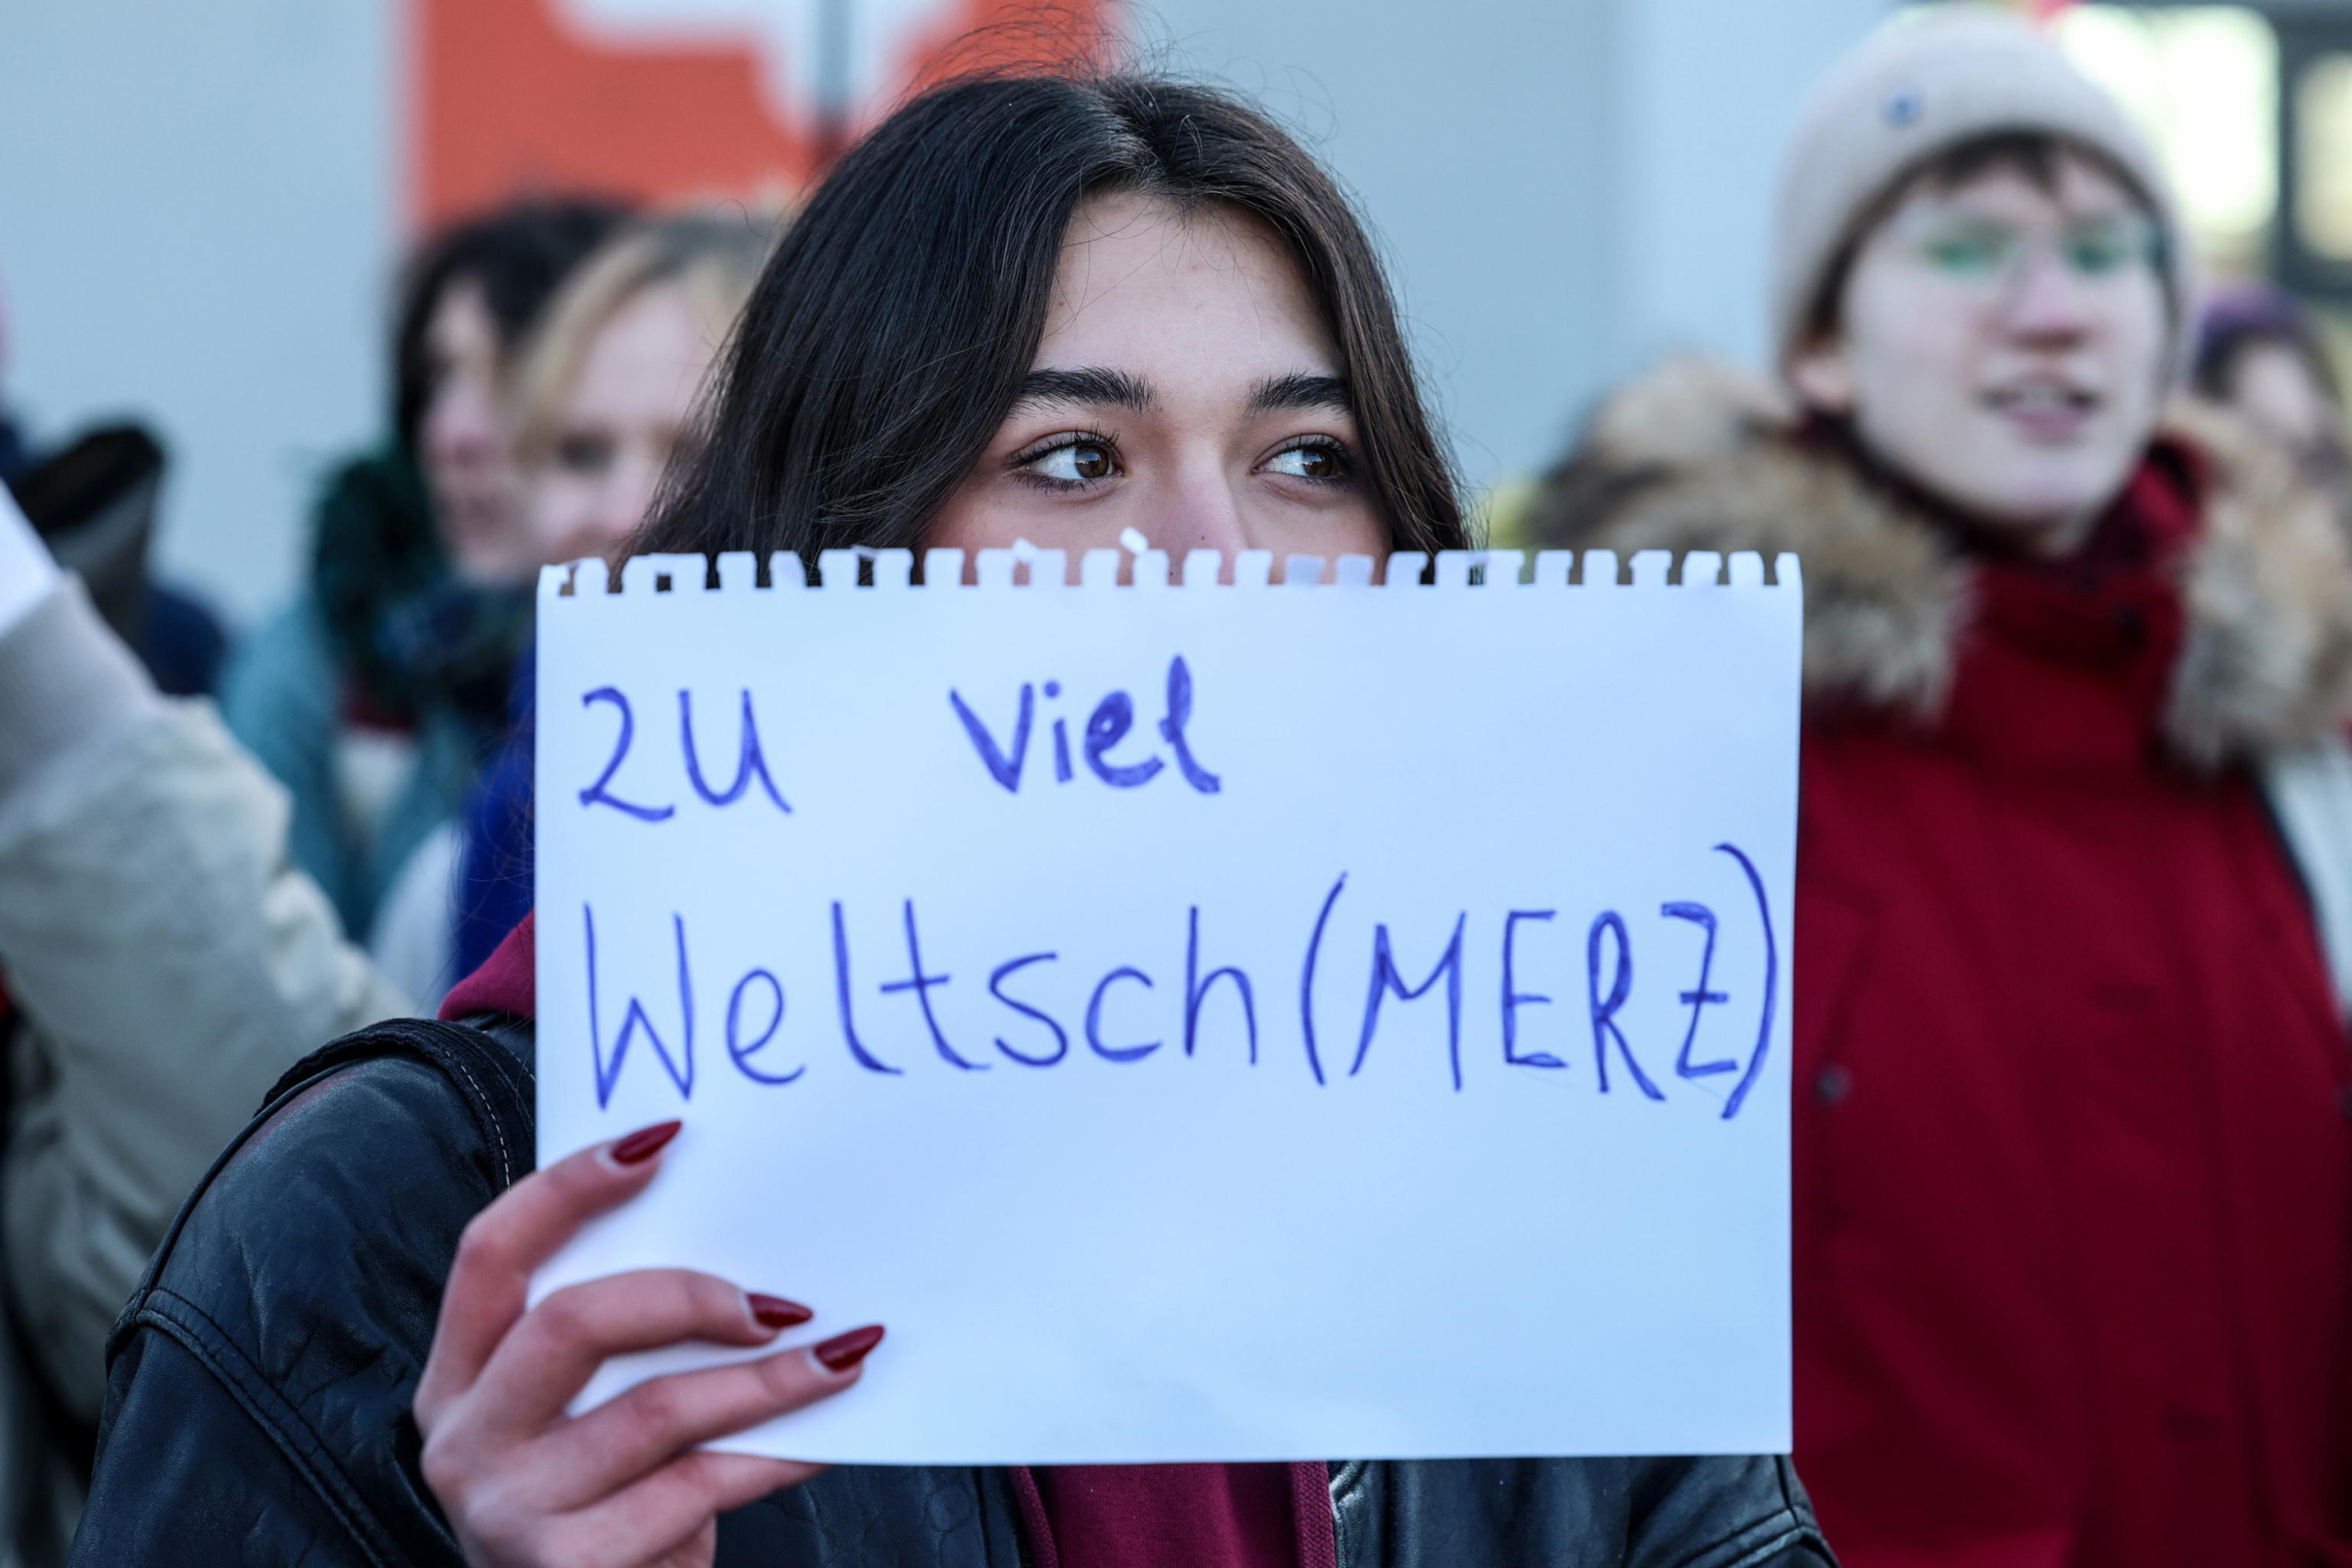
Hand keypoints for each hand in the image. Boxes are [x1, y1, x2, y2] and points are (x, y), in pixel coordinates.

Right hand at [414, 1121, 883, 1567]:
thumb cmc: (606, 1501)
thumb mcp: (585, 1413)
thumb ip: (618, 1339)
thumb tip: (739, 1235)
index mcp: (459, 1377)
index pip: (491, 1252)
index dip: (567, 1188)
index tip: (661, 1139)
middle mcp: (464, 1439)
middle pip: (570, 1322)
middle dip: (687, 1294)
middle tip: (778, 1299)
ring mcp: (509, 1509)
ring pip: (653, 1410)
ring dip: (765, 1380)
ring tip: (839, 1357)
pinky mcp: (571, 1566)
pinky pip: (697, 1486)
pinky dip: (776, 1453)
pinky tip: (825, 1436)